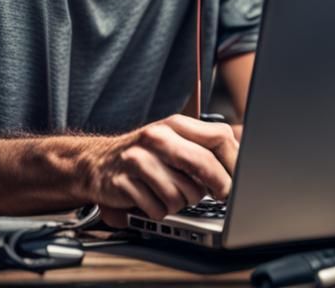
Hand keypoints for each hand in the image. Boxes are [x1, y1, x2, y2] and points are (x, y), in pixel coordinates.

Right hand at [76, 114, 238, 225]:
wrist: (95, 162)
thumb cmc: (143, 155)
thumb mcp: (172, 140)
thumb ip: (203, 148)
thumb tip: (239, 168)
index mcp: (175, 124)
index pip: (219, 137)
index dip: (234, 163)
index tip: (239, 180)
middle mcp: (157, 137)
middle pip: (203, 164)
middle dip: (218, 186)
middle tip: (219, 196)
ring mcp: (138, 159)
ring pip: (182, 193)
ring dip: (182, 202)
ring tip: (171, 193)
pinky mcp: (124, 183)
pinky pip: (158, 208)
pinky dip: (159, 211)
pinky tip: (151, 200)